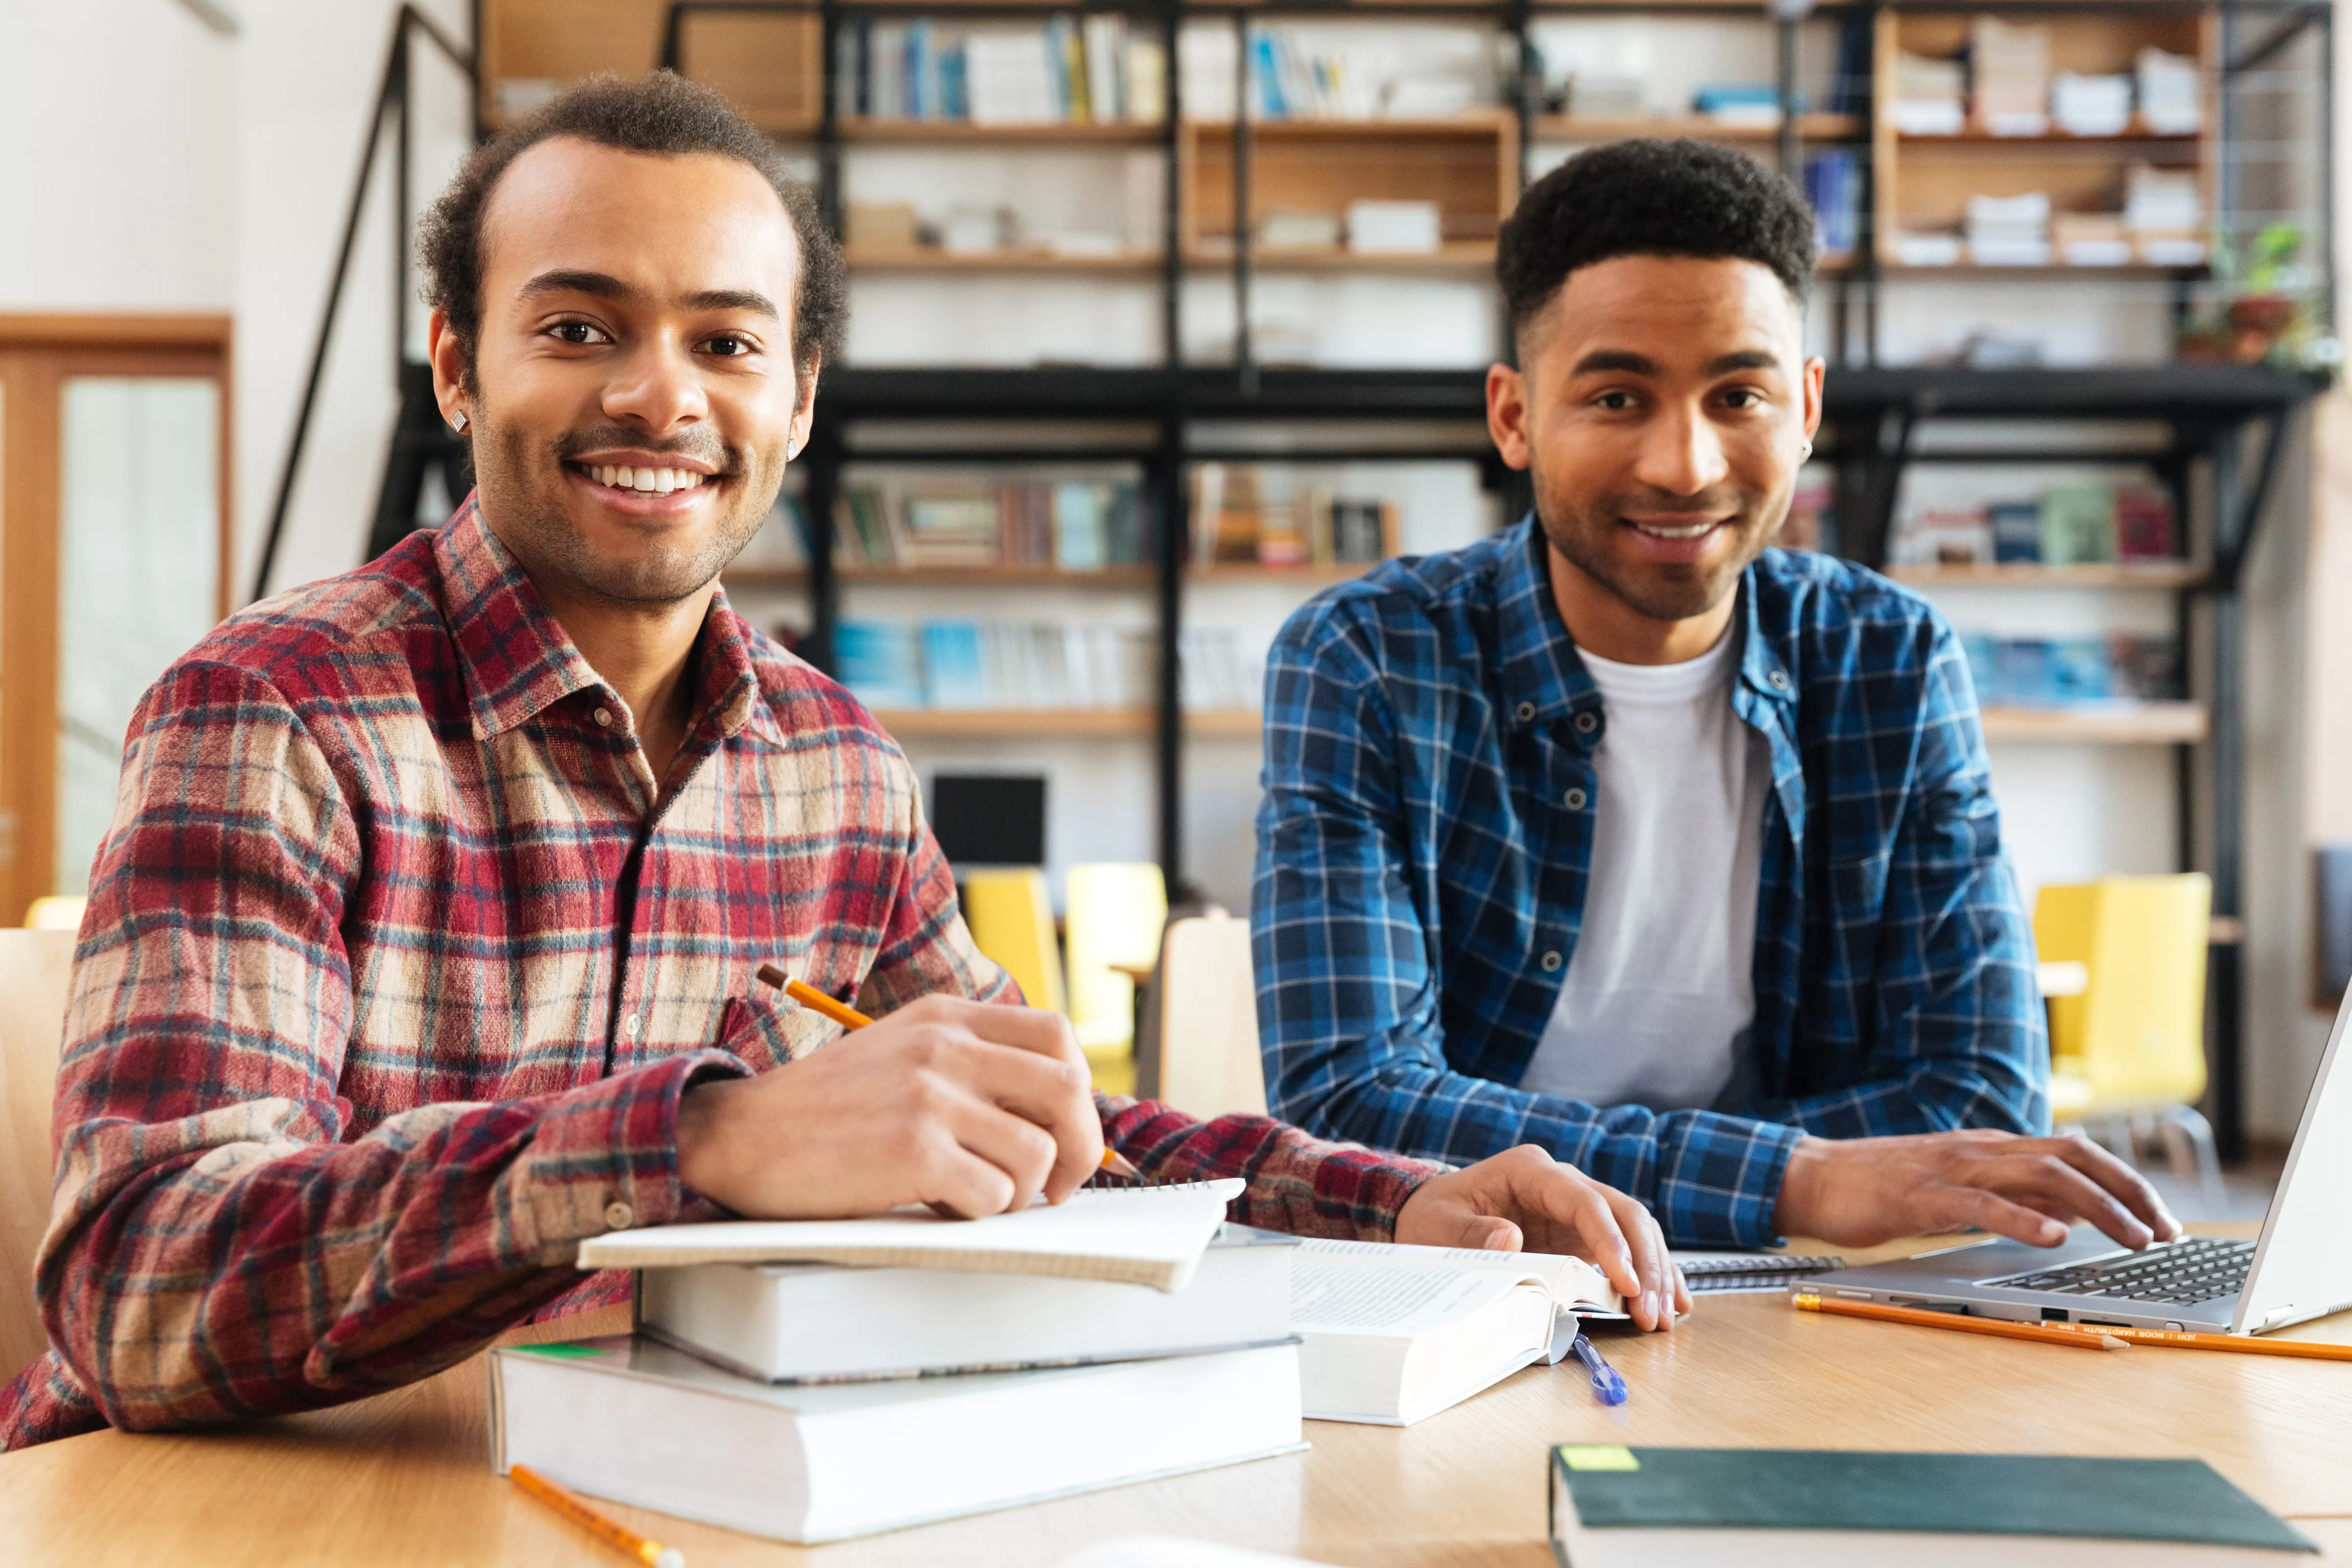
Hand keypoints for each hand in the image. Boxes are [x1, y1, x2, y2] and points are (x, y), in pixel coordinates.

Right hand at [675, 995, 1099, 1219]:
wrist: (739, 1135)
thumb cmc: (823, 1109)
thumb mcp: (901, 1054)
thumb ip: (967, 1064)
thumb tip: (1053, 1115)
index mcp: (945, 1017)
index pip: (1057, 1035)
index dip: (1079, 1090)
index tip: (1064, 1131)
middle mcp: (944, 1046)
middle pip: (1067, 1090)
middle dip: (1081, 1150)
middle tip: (1056, 1188)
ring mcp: (929, 1095)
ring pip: (1036, 1154)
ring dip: (1019, 1193)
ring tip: (975, 1197)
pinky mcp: (912, 1149)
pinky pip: (993, 1194)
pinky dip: (978, 1214)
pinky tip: (938, 1205)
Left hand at [1393, 1144, 1689, 1331]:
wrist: (1432, 1215)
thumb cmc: (1434, 1218)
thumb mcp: (1438, 1227)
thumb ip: (1473, 1233)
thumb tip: (1511, 1237)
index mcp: (1530, 1171)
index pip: (1585, 1201)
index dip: (1610, 1241)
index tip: (1626, 1283)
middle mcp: (1562, 1182)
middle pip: (1623, 1212)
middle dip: (1644, 1263)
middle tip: (1651, 1314)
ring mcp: (1577, 1206)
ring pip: (1635, 1229)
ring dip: (1654, 1272)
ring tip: (1664, 1318)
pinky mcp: (1583, 1233)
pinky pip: (1629, 1247)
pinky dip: (1651, 1272)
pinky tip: (1673, 1302)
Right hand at [1770, 1129, 2182, 1250]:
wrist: (1814, 1176)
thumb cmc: (1882, 1187)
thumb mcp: (1960, 1188)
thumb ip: (2012, 1195)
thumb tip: (2070, 1216)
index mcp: (1991, 1148)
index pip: (2075, 1153)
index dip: (2126, 1183)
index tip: (2161, 1219)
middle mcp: (1982, 1149)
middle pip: (2073, 1157)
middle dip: (2129, 1192)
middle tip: (2165, 1231)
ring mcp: (1953, 1169)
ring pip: (2042, 1175)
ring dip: (2098, 1207)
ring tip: (2133, 1238)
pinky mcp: (1924, 1196)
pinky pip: (1983, 1205)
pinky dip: (2024, 1219)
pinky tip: (2053, 1238)